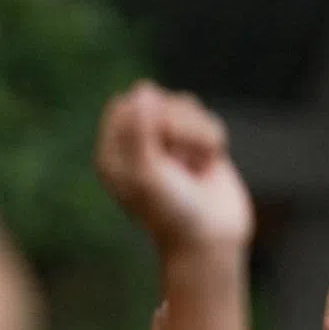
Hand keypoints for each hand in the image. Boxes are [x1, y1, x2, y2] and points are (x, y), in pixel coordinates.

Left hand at [95, 81, 253, 251]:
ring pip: (186, 106)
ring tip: (197, 167)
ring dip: (198, 136)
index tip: (161, 151)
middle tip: (182, 163)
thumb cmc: (173, 213)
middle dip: (179, 127)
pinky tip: (208, 167)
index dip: (150, 118)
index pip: (127, 106)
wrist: (212, 239)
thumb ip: (140, 131)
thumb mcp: (147, 175)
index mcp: (115, 152)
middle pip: (159, 101)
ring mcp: (171, 144)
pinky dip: (213, 142)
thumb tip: (144, 90)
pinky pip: (208, 120)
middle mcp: (139, 145)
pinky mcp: (199, 146)